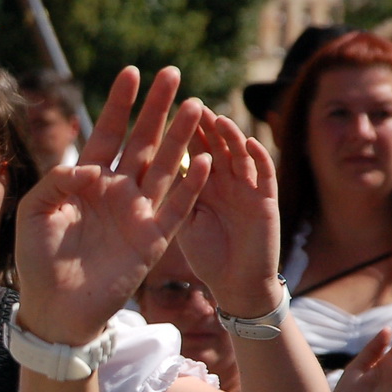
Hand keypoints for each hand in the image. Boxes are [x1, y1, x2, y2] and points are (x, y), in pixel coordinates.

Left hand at [14, 66, 209, 343]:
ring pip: (164, 166)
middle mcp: (117, 191)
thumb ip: (55, 181)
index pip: (106, 133)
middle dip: (157, 107)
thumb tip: (87, 167)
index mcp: (88, 182)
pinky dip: (190, 185)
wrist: (56, 310)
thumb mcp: (35, 213)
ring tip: (196, 104)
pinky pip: (177, 207)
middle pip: (142, 140)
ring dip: (180, 136)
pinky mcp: (153, 239)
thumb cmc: (38, 263)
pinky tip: (202, 159)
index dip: (119, 104)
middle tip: (173, 73)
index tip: (131, 72)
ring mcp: (138, 213)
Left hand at [175, 108, 283, 315]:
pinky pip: (265, 174)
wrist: (235, 287)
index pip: (191, 150)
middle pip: (214, 145)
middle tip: (193, 103)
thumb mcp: (179, 223)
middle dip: (204, 125)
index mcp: (202, 185)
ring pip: (238, 154)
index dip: (181, 131)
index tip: (170, 111)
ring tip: (217, 118)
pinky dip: (259, 157)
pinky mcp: (266, 201)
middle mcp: (224, 181)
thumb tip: (125, 169)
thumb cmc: (206, 257)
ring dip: (229, 136)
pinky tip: (250, 142)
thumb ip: (163, 196)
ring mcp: (246, 189)